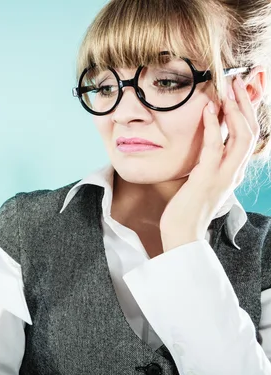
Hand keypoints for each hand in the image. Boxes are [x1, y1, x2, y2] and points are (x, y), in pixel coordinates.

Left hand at [160, 76, 258, 250]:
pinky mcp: (207, 179)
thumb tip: (206, 143)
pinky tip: (209, 110)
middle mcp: (234, 172)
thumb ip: (207, 162)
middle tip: (239, 80)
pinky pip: (215, 148)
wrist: (182, 235)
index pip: (250, 136)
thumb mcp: (200, 181)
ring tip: (229, 88)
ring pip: (242, 137)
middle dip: (248, 103)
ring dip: (237, 110)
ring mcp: (223, 176)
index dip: (250, 111)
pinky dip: (214, 126)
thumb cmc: (187, 209)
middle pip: (253, 131)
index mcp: (234, 171)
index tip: (243, 90)